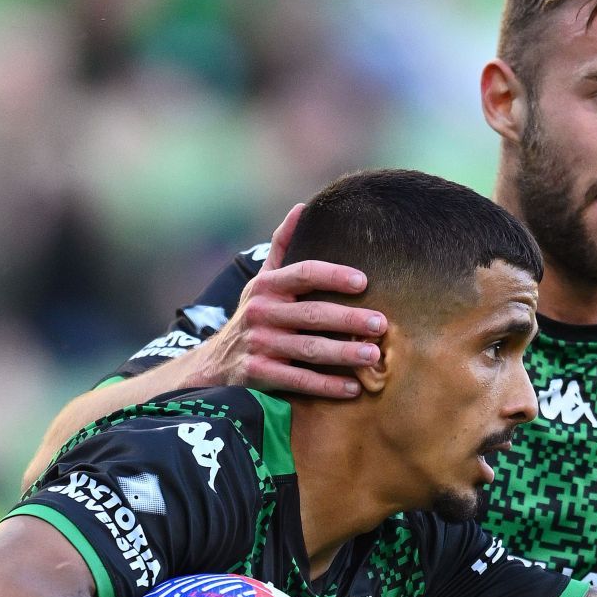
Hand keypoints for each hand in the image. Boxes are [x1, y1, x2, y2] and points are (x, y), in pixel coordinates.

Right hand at [181, 203, 385, 397]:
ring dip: (343, 353)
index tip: (364, 281)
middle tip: (381, 324)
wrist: (215, 363)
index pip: (304, 273)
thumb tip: (302, 208)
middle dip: (349, 319)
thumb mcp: (262, 281)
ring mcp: (259, 344)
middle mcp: (262, 312)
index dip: (334, 275)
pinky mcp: (258, 374)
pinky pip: (298, 380)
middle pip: (313, 314)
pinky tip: (353, 388)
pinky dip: (326, 386)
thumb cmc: (254, 316)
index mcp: (268, 285)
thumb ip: (283, 246)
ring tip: (374, 356)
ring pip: (309, 349)